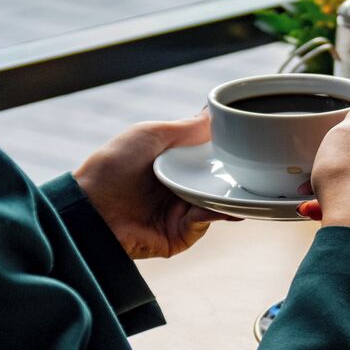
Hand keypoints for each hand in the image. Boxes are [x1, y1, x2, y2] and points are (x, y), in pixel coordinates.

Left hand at [73, 110, 238, 258]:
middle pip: (217, 182)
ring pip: (216, 203)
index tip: (249, 143)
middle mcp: (179, 190)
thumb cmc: (113, 165)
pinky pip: (204, 222)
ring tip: (251, 187)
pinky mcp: (179, 236)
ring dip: (231, 195)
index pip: (209, 159)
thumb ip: (186, 127)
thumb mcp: (151, 134)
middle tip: (258, 165)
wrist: (91, 206)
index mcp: (173, 166)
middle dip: (237, 176)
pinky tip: (225, 204)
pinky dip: (216, 213)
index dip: (228, 153)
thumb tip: (214, 114)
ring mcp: (180, 214)